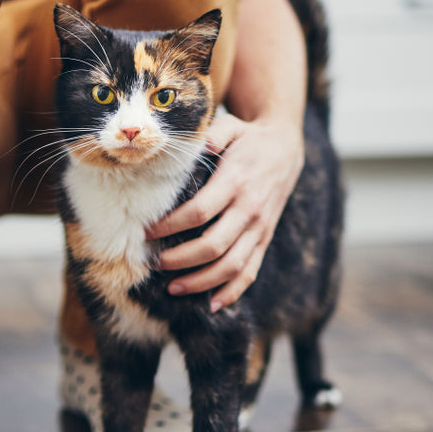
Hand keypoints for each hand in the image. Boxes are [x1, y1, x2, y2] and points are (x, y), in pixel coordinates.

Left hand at [146, 114, 303, 311]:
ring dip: (201, 281)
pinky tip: (212, 304)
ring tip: (173, 288)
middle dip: (179, 260)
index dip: (171, 226)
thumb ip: (212, 136)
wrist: (285, 147)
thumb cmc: (247, 138)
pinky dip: (233, 292)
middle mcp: (250, 209)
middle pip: (213, 246)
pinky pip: (250, 272)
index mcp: (236, 182)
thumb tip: (195, 147)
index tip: (147, 232)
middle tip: (154, 263)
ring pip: (231, 266)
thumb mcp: (230, 127)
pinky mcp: (265, 239)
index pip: (199, 212)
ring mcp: (260, 228)